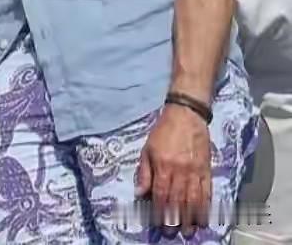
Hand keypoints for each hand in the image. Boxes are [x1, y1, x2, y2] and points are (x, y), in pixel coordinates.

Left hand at [135, 104, 211, 236]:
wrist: (186, 116)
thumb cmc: (163, 132)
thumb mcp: (147, 149)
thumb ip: (144, 172)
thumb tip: (140, 194)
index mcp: (163, 165)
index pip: (160, 194)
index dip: (158, 211)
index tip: (157, 223)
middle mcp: (180, 171)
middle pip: (178, 200)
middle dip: (174, 219)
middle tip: (172, 232)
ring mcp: (195, 171)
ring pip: (194, 200)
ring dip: (191, 218)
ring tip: (188, 231)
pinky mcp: (207, 170)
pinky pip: (207, 192)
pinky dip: (206, 207)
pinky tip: (204, 218)